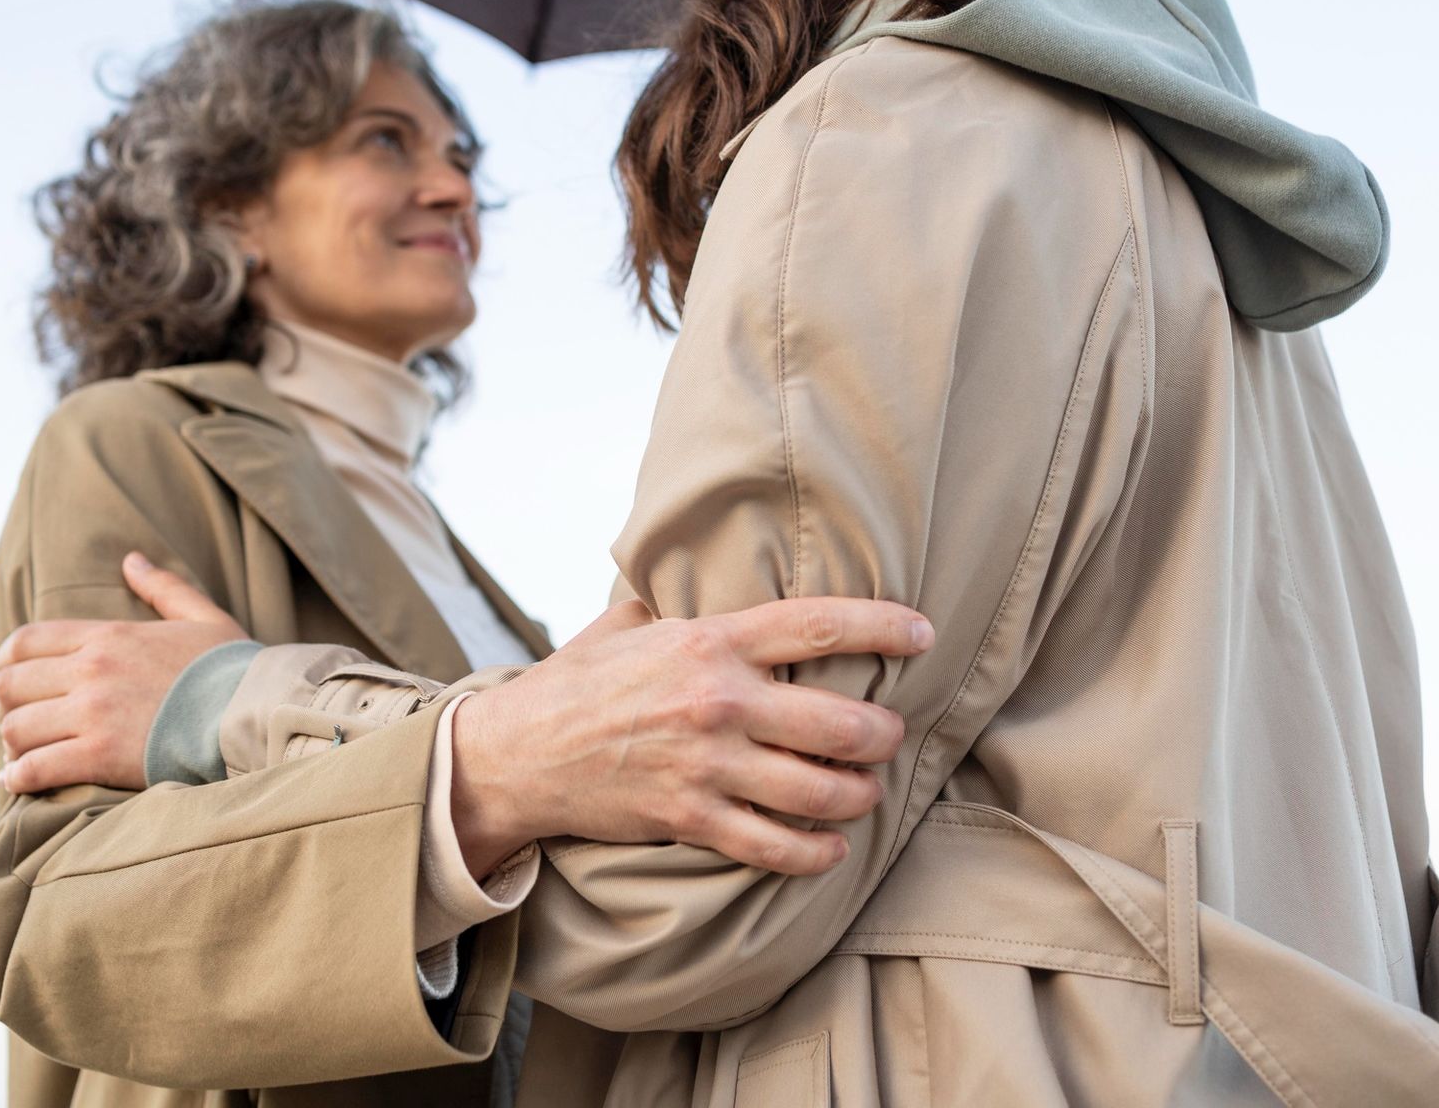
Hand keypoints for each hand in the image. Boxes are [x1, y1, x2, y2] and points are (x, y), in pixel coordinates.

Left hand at [0, 552, 245, 794]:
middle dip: (8, 706)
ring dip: (13, 744)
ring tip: (23, 756)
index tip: (19, 684)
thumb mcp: (202, 617)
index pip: (25, 642)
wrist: (255, 712)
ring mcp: (93, 712)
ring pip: (16, 728)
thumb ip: (162, 588)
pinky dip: (18, 777)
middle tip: (25, 723)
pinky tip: (21, 781)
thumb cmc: (232, 669)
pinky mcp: (99, 755)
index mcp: (108, 636)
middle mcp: (91, 670)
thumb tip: (131, 560)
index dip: (9, 665)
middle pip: (9, 685)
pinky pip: (34, 768)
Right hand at [449, 597, 926, 877]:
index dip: (883, 626)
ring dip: (859, 795)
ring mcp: (706, 765)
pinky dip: (816, 852)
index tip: (922, 632)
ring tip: (865, 791)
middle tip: (889, 736)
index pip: (817, 625)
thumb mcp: (627, 626)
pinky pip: (776, 846)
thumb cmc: (575, 685)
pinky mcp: (690, 818)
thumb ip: (681, 609)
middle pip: (840, 722)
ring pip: (820, 791)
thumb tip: (713, 585)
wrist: (516, 754)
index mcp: (708, 642)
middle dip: (883, 734)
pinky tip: (831, 848)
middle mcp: (717, 701)